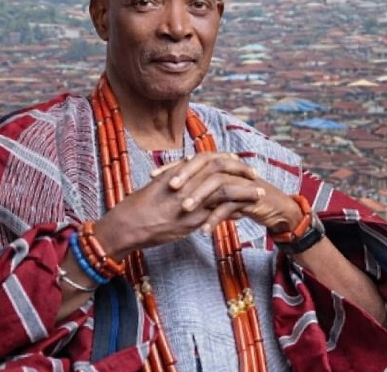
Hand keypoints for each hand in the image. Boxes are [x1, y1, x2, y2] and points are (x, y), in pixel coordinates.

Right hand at [96, 152, 264, 255]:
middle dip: (241, 173)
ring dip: (244, 192)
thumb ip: (176, 174)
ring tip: (259, 194)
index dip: (226, 160)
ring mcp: (189, 203)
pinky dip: (232, 212)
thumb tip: (190, 164)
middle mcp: (185, 184)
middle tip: (255, 175)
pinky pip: (217, 215)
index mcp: (178, 173)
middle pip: (220, 171)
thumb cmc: (137, 206)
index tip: (238, 161)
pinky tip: (243, 213)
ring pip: (224, 191)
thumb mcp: (158, 184)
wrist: (127, 225)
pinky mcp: (190, 222)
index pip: (209, 160)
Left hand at [162, 154, 302, 235]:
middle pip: (205, 165)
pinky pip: (231, 206)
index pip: (193, 159)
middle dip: (186, 175)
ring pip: (217, 183)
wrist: (274, 207)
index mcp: (219, 165)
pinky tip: (204, 231)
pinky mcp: (251, 197)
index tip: (153, 175)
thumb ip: (200, 187)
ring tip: (184, 210)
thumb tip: (171, 186)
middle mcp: (230, 169)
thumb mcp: (216, 194)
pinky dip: (216, 218)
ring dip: (199, 196)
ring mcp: (241, 182)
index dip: (173, 166)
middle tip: (169, 188)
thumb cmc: (242, 199)